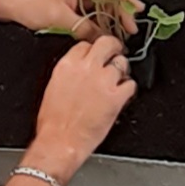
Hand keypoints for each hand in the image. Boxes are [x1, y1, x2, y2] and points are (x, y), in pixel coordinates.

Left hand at [0, 0, 144, 41]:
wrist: (12, 6)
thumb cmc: (31, 4)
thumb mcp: (60, 18)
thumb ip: (84, 28)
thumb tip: (101, 38)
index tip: (138, 9)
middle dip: (121, 13)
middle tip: (131, 29)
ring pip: (101, 6)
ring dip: (110, 19)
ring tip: (120, 34)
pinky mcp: (71, 3)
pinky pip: (91, 12)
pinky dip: (99, 22)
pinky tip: (104, 34)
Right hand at [20, 36, 136, 185]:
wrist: (59, 142)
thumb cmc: (53, 121)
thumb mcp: (53, 86)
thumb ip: (69, 72)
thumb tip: (80, 68)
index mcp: (67, 65)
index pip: (85, 45)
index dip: (93, 50)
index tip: (96, 55)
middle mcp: (86, 68)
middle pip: (107, 43)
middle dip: (113, 47)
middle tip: (116, 53)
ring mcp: (103, 81)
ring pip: (122, 63)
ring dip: (121, 70)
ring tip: (118, 80)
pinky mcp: (116, 97)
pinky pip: (131, 84)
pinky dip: (129, 89)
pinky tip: (122, 95)